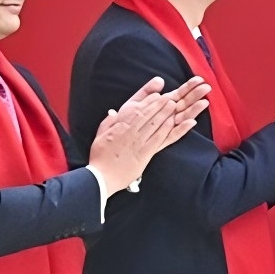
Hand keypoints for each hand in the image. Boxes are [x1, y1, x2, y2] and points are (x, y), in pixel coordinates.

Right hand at [89, 76, 211, 192]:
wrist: (102, 177)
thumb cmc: (100, 158)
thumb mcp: (100, 136)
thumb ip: (108, 123)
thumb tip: (113, 112)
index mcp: (119, 126)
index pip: (136, 110)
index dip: (148, 102)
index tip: (157, 95)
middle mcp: (130, 132)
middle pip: (147, 114)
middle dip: (160, 104)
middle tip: (171, 96)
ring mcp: (138, 142)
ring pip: (154, 124)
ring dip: (165, 113)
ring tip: (175, 105)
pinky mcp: (145, 153)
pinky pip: (158, 138)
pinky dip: (167, 129)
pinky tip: (174, 122)